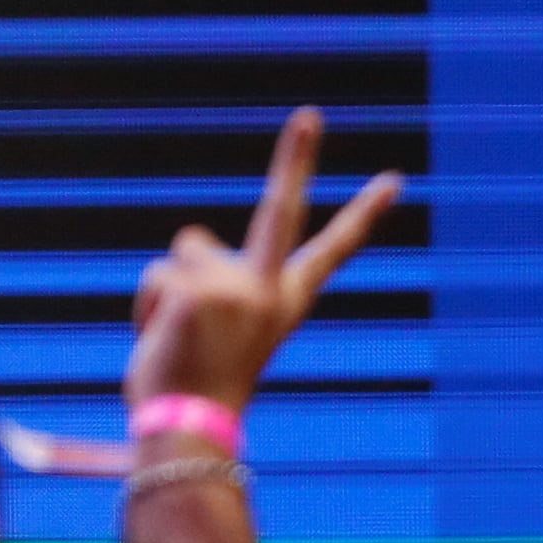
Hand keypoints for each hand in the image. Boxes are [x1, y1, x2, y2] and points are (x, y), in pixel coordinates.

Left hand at [126, 105, 403, 416]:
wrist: (189, 429)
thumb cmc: (199, 385)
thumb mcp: (219, 329)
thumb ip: (218, 281)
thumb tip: (193, 240)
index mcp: (284, 304)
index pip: (331, 251)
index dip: (363, 215)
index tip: (393, 178)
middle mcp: (268, 290)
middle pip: (281, 210)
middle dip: (298, 158)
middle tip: (311, 113)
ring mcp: (236, 287)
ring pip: (185, 253)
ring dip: (169, 291)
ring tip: (179, 337)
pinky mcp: (199, 288)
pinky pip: (158, 278)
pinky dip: (149, 307)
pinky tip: (165, 340)